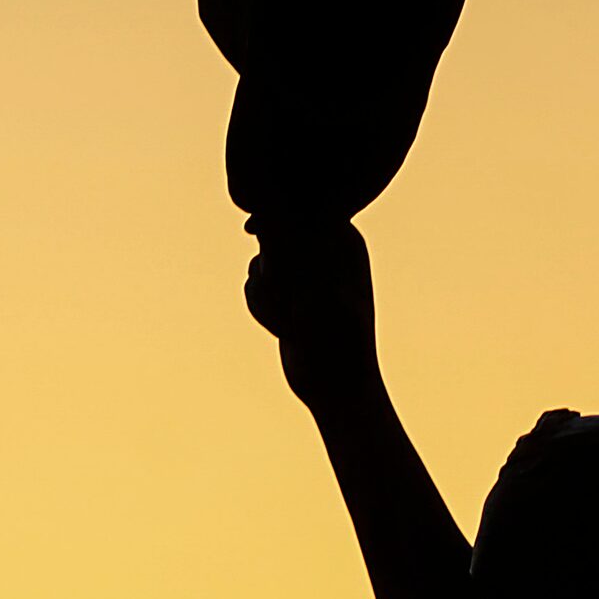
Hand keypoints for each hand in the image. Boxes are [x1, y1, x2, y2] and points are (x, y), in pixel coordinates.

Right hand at [244, 218, 383, 408]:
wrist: (336, 385)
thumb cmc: (337, 342)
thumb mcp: (315, 297)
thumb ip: (294, 257)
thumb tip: (267, 223)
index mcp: (345, 240)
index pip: (298, 213)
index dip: (282, 245)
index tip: (295, 283)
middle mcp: (325, 249)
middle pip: (273, 234)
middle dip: (271, 271)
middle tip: (293, 306)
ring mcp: (303, 272)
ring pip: (259, 261)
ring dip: (265, 294)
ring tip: (290, 323)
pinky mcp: (285, 291)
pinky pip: (253, 282)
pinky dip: (259, 306)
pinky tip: (282, 329)